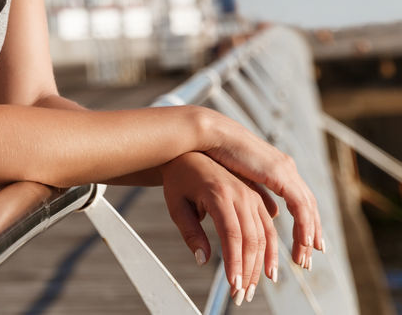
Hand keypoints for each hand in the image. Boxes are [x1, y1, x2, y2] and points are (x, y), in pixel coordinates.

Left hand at [162, 152, 279, 303]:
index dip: (234, 261)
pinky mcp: (258, 199)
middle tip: (241, 294)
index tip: (232, 284)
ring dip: (262, 264)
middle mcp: (241, 194)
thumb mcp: (176, 204)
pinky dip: (270, 250)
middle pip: (252, 238)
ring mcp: (252, 196)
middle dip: (248, 270)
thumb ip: (190, 232)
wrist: (191, 153)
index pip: (231, 234)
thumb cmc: (180, 179)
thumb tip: (203, 260)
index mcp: (218, 192)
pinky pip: (269, 227)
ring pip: (265, 235)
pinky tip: (268, 269)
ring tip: (252, 287)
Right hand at [195, 108, 322, 271]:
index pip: (299, 202)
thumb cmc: (213, 155)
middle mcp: (286, 169)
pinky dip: (304, 224)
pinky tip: (302, 242)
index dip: (304, 225)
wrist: (208, 135)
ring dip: (308, 235)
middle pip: (308, 207)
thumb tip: (273, 213)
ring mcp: (285, 170)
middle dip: (311, 235)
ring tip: (303, 259)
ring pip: (307, 209)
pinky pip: (299, 204)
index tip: (305, 246)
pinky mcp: (280, 173)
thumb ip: (256, 195)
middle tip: (308, 260)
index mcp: (277, 169)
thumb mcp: (237, 180)